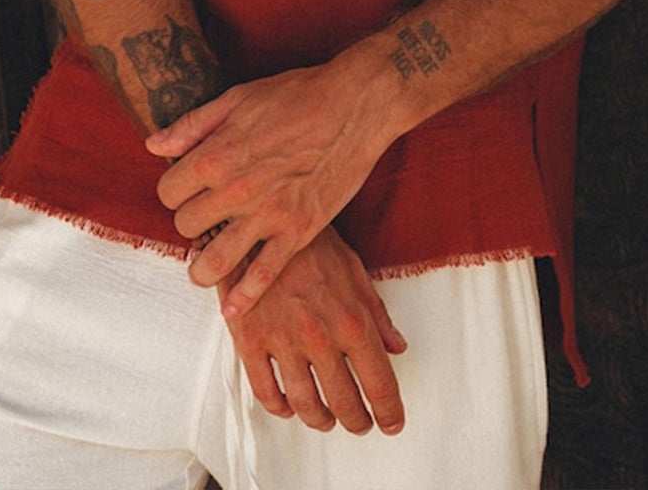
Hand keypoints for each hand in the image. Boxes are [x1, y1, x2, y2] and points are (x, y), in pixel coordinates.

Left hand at [147, 58, 391, 316]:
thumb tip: (153, 146)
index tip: (188, 189)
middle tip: (207, 216)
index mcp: (216, 155)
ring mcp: (268, 215)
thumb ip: (192, 126)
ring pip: (214, 263)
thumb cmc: (296, 95)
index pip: (168, 193)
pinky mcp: (298, 231)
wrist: (354, 105)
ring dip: (203, 269)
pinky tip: (233, 308)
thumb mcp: (237, 98)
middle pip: (187, 227)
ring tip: (206, 266)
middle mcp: (236, 190)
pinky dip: (244, 297)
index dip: (175, 191)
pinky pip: (263, 276)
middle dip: (191, 222)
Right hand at [223, 226, 406, 435]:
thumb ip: (376, 313)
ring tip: (328, 420)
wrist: (260, 222)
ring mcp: (283, 341)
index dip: (389, 410)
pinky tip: (289, 406)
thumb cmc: (308, 242)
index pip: (379, 382)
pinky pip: (266, 392)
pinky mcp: (251, 341)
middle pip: (345, 402)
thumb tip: (396, 347)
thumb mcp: (353, 269)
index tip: (392, 422)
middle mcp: (319, 336)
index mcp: (351, 319)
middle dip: (357, 421)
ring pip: (306, 405)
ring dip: (321, 420)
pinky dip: (280, 408)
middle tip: (361, 424)